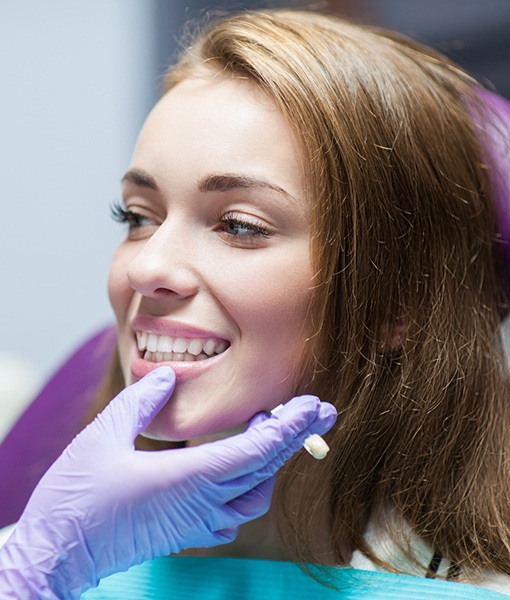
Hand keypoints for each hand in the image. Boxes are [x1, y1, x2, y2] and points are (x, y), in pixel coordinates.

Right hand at [0, 367, 335, 598]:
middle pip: (264, 468)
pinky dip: (249, 484)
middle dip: (294, 436)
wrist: (56, 554)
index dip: (288, 426)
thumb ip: (141, 400)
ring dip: (271, 461)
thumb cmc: (76, 498)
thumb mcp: (103, 435)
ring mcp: (196, 523)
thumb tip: (167, 374)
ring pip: (256, 494)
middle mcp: (201, 503)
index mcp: (188, 478)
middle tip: (316, 409)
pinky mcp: (186, 532)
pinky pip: (235, 511)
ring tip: (269, 429)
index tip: (312, 406)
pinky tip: (239, 468)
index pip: (256, 450)